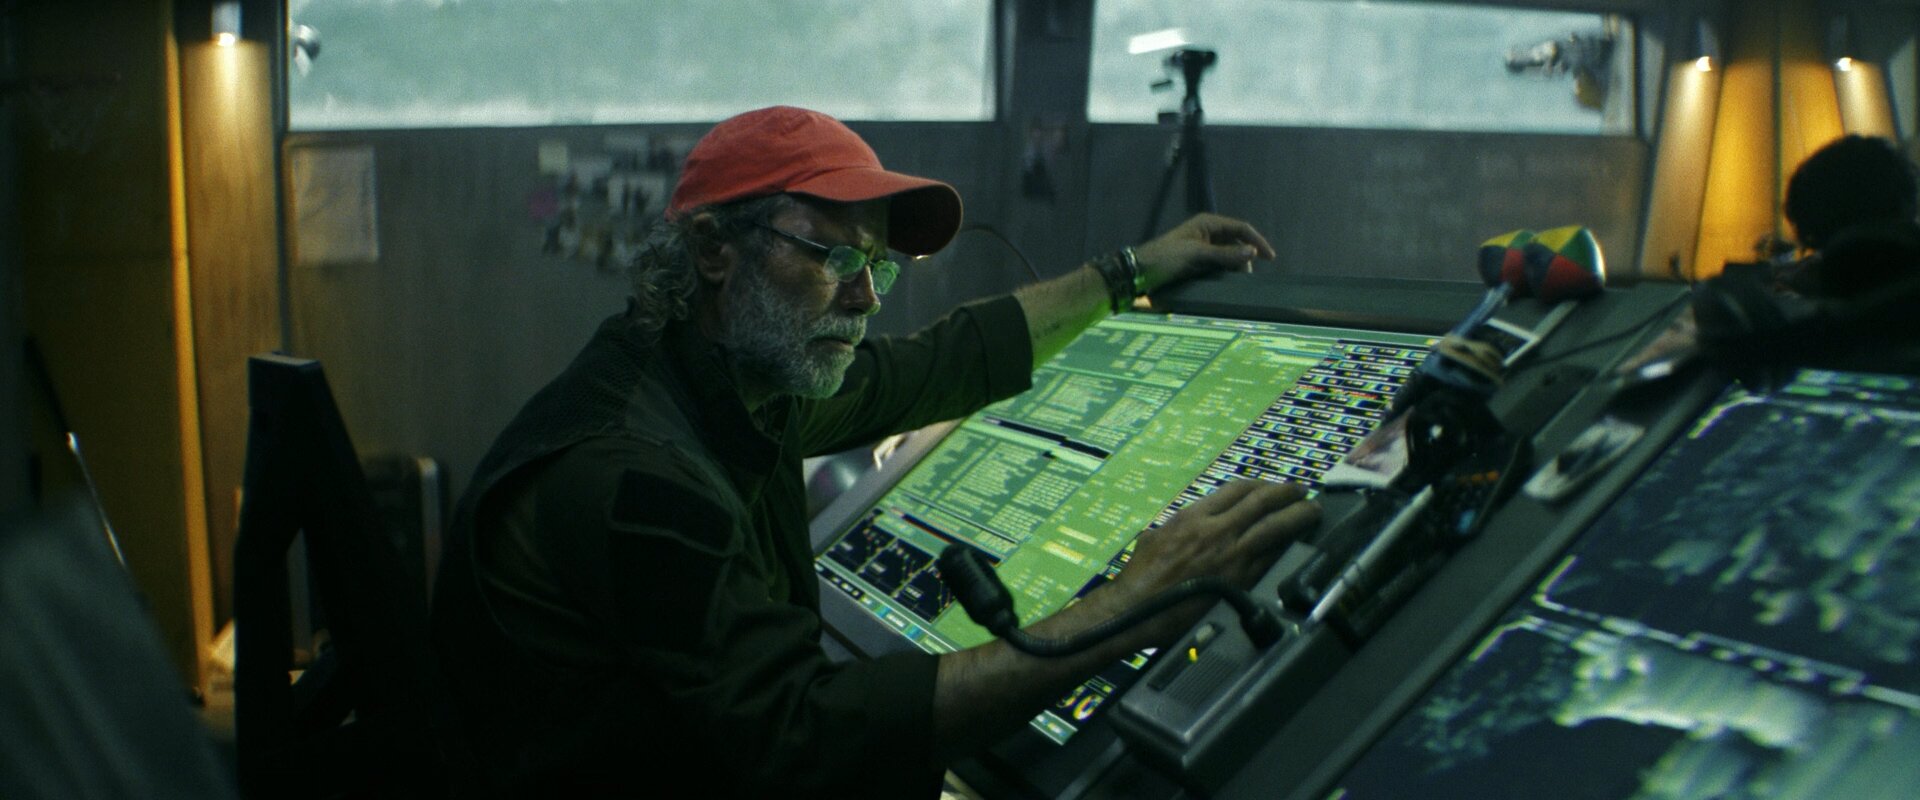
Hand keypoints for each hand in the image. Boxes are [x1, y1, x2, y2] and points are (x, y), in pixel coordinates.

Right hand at [1104, 479, 1318, 645]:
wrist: (1138, 610)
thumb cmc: (1140, 575)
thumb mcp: (1156, 535)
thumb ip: (1182, 525)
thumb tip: (1196, 523)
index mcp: (1194, 516)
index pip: (1236, 489)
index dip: (1259, 484)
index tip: (1269, 487)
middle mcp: (1217, 530)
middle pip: (1262, 501)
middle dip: (1286, 493)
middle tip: (1301, 491)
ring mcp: (1231, 555)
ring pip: (1274, 527)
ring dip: (1298, 515)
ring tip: (1311, 511)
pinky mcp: (1240, 580)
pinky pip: (1271, 557)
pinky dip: (1286, 546)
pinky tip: (1297, 543)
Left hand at [1132, 213, 1277, 293]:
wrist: (1139, 272)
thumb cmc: (1166, 258)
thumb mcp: (1197, 255)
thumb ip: (1225, 254)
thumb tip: (1253, 252)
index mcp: (1208, 223)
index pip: (1241, 227)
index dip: (1257, 241)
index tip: (1270, 259)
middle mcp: (1207, 232)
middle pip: (1237, 241)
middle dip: (1246, 256)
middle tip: (1248, 276)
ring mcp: (1203, 247)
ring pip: (1229, 255)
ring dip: (1235, 266)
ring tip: (1237, 282)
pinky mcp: (1197, 261)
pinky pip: (1219, 265)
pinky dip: (1225, 272)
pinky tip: (1227, 283)